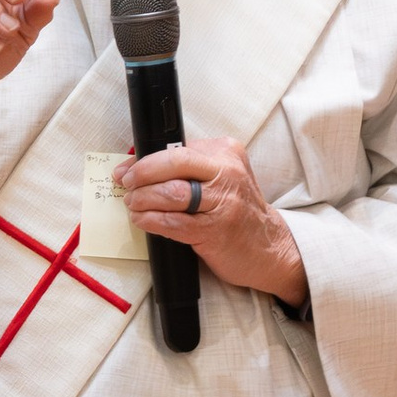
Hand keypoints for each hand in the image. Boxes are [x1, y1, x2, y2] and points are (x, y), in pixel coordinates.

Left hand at [121, 134, 305, 303]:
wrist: (270, 248)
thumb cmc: (238, 212)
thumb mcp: (221, 179)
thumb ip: (189, 170)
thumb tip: (139, 167)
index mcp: (226, 152)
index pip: (177, 148)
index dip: (144, 159)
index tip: (126, 170)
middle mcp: (227, 173)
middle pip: (174, 162)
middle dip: (142, 173)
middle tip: (128, 185)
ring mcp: (223, 202)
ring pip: (171, 192)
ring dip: (143, 199)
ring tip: (134, 205)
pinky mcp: (215, 230)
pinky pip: (173, 222)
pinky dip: (151, 220)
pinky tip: (143, 221)